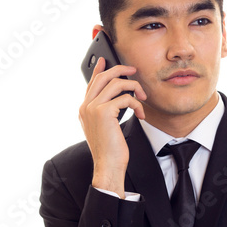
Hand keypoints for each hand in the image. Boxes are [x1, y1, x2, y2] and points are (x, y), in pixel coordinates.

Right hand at [78, 57, 146, 197]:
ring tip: (142, 98)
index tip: (105, 60)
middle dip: (121, 70)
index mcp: (84, 109)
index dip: (99, 69)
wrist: (108, 166)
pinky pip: (125, 98)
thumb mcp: (106, 127)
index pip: (91, 83)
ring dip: (134, 88)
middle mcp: (85, 106)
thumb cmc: (110, 149)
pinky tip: (140, 114)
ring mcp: (92, 108)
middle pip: (103, 77)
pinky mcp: (104, 112)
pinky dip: (137, 104)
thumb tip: (119, 97)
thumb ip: (107, 111)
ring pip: (116, 84)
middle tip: (134, 70)